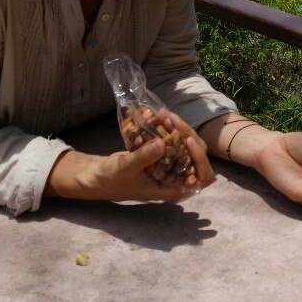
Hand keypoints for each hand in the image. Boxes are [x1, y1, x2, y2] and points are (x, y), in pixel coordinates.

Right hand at [46, 112, 214, 203]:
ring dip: (178, 127)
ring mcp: (171, 164)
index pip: (201, 178)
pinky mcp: (163, 153)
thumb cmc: (113, 179)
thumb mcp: (125, 168)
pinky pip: (174, 138)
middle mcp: (176, 177)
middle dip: (187, 134)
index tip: (188, 141)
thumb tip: (162, 144)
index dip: (201, 160)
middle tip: (171, 119)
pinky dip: (170, 126)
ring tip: (163, 113)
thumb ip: (143, 158)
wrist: (100, 175)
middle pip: (197, 156)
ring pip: (187, 144)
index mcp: (172, 188)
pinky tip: (160, 114)